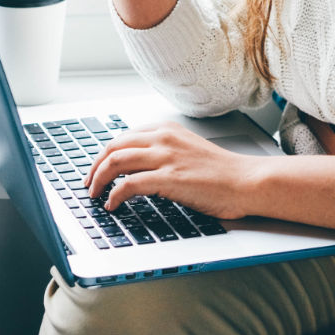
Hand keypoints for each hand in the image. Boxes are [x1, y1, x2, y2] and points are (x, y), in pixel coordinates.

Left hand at [84, 122, 259, 219]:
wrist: (246, 181)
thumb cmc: (222, 171)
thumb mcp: (188, 149)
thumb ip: (165, 150)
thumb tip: (139, 166)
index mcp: (167, 129)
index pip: (123, 137)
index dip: (104, 154)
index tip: (97, 168)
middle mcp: (163, 137)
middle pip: (113, 146)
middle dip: (95, 166)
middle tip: (88, 183)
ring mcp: (165, 156)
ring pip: (115, 161)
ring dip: (98, 179)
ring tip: (94, 194)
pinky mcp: (169, 178)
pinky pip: (128, 184)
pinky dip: (114, 195)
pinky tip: (112, 205)